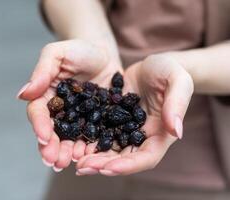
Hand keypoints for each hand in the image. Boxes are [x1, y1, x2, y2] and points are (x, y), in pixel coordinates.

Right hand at [17, 39, 121, 171]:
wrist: (105, 55)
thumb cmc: (80, 50)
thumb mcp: (59, 53)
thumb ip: (42, 71)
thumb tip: (23, 94)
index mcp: (46, 96)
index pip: (38, 113)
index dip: (39, 126)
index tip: (44, 138)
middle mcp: (60, 112)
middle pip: (52, 132)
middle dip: (51, 148)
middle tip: (54, 161)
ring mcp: (77, 119)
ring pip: (69, 139)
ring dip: (66, 153)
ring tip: (68, 164)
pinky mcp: (95, 123)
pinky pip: (90, 138)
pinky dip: (88, 149)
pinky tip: (88, 158)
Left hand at [76, 54, 193, 175]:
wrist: (152, 64)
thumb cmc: (169, 70)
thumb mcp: (177, 81)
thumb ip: (177, 104)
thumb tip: (176, 131)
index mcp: (159, 134)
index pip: (146, 157)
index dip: (128, 166)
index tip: (108, 168)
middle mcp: (141, 137)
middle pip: (123, 158)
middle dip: (103, 165)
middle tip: (82, 167)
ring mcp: (125, 129)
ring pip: (109, 149)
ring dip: (92, 157)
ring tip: (74, 159)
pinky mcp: (112, 120)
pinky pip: (99, 133)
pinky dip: (87, 140)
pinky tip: (72, 142)